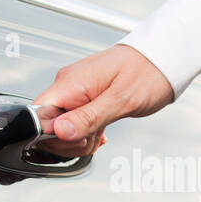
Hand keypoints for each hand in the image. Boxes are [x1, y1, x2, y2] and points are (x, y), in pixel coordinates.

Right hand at [33, 43, 173, 155]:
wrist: (163, 59)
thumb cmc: (147, 73)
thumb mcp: (121, 100)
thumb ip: (88, 117)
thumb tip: (59, 131)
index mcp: (70, 83)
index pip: (37, 115)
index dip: (51, 136)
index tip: (76, 139)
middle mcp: (67, 87)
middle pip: (47, 128)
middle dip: (70, 141)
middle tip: (94, 135)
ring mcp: (74, 93)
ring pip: (61, 131)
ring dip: (81, 139)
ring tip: (102, 130)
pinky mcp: (83, 100)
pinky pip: (74, 125)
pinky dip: (86, 134)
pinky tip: (101, 131)